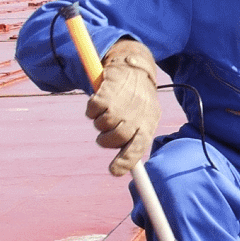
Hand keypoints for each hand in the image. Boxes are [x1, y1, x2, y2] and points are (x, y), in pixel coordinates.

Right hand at [85, 39, 160, 175]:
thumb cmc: (140, 100)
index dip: (125, 162)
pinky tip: (100, 102)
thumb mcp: (146, 119)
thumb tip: (121, 170)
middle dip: (106, 141)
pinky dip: (91, 110)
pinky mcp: (106, 93)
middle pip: (114, 139)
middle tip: (106, 134)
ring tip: (107, 112)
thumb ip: (135, 140)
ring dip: (99, 122)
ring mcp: (121, 104)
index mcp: (148, 124)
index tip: (113, 171)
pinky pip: (91, 111)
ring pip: (101, 126)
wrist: (135, 69)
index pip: (137, 148)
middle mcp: (136, 115)